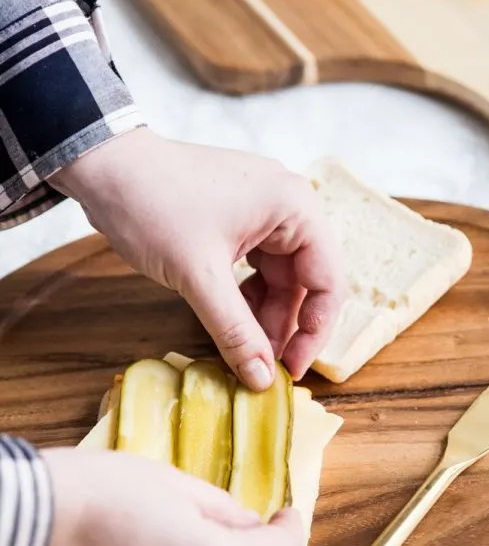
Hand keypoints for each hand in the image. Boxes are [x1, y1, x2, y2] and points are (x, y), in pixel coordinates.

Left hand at [51, 130, 344, 389]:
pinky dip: (245, 297)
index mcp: (294, 207)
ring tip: (243, 349)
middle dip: (285, 326)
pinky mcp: (238, 218)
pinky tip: (228, 320)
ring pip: (278, 277)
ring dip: (263, 315)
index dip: (314, 331)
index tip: (292, 369)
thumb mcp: (198, 276)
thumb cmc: (152, 204)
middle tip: (262, 368)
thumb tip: (262, 379)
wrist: (104, 166)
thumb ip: (234, 330)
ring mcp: (262, 210)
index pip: (328, 280)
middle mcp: (287, 205)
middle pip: (305, 281)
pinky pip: (256, 266)